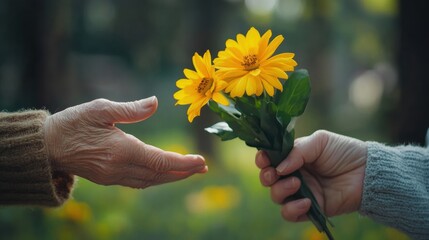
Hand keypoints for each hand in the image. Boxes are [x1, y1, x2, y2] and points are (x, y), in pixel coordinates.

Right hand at [43, 97, 206, 188]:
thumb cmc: (72, 123)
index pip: (160, 161)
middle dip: (183, 172)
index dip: (183, 163)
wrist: (46, 146)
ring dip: (171, 177)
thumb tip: (155, 102)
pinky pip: (139, 183)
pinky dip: (155, 178)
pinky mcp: (108, 179)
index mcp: (121, 151)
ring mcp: (113, 177)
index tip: (201, 161)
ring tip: (189, 171)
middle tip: (203, 168)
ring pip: (150, 181)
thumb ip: (131, 109)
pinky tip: (163, 173)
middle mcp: (119, 168)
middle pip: (160, 175)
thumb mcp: (100, 109)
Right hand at [255, 130, 366, 221]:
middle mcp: (293, 174)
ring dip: (281, 191)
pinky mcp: (310, 209)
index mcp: (293, 157)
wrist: (367, 172)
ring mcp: (300, 192)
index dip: (263, 159)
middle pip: (268, 179)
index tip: (264, 159)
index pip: (270, 159)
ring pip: (277, 196)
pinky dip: (293, 209)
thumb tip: (279, 167)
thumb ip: (298, 150)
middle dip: (266, 177)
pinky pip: (291, 214)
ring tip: (297, 183)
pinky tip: (306, 201)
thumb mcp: (320, 141)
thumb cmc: (344, 152)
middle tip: (275, 174)